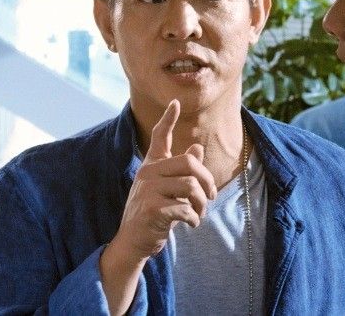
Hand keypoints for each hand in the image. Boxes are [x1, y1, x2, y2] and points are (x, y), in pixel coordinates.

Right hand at [112, 99, 217, 261]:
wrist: (134, 241)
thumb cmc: (154, 212)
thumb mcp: (167, 189)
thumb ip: (181, 171)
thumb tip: (197, 148)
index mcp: (151, 165)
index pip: (158, 137)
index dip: (168, 119)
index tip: (175, 103)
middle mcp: (147, 173)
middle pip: (189, 163)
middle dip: (207, 181)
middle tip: (211, 196)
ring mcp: (148, 191)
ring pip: (191, 186)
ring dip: (202, 204)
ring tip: (200, 213)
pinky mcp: (152, 210)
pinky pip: (185, 208)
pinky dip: (194, 218)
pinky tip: (191, 224)